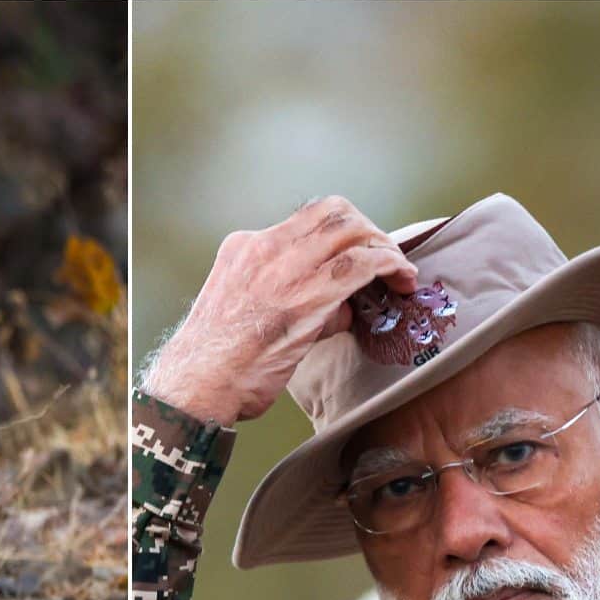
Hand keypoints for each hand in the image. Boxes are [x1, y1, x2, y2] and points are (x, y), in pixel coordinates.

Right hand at [142, 195, 418, 425]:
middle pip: (334, 212)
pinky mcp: (310, 295)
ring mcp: (286, 268)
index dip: (341, 231)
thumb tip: (340, 307)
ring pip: (353, 230)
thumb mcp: (242, 315)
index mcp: (242, 249)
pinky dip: (392, 266)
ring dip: (386, 247)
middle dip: (368, 231)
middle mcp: (264, 248)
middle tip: (385, 259)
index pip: (304, 220)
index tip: (356, 252)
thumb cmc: (216, 366)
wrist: (196, 386)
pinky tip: (403, 280)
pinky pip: (365, 263)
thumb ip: (290, 301)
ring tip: (399, 272)